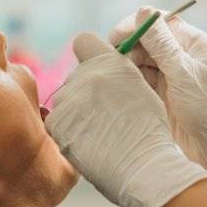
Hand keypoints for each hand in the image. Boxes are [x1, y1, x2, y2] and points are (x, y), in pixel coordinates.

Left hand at [46, 33, 206, 206]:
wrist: (142, 166)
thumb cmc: (149, 131)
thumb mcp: (141, 89)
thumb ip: (117, 74)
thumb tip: (103, 73)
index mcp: (110, 62)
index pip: (84, 40)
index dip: (89, 55)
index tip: (96, 71)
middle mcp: (85, 75)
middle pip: (74, 77)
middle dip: (84, 91)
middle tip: (104, 115)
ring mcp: (68, 99)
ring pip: (65, 100)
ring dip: (75, 113)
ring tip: (99, 134)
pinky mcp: (56, 123)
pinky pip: (57, 121)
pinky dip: (68, 132)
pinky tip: (88, 143)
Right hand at [107, 8, 206, 190]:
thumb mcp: (184, 73)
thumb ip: (161, 44)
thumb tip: (143, 10)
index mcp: (193, 43)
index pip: (159, 22)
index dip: (135, 26)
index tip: (115, 37)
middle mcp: (182, 55)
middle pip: (147, 41)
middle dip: (127, 48)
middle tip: (110, 63)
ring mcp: (172, 76)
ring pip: (141, 62)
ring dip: (126, 66)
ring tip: (113, 77)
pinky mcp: (164, 95)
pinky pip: (141, 80)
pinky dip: (130, 82)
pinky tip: (119, 88)